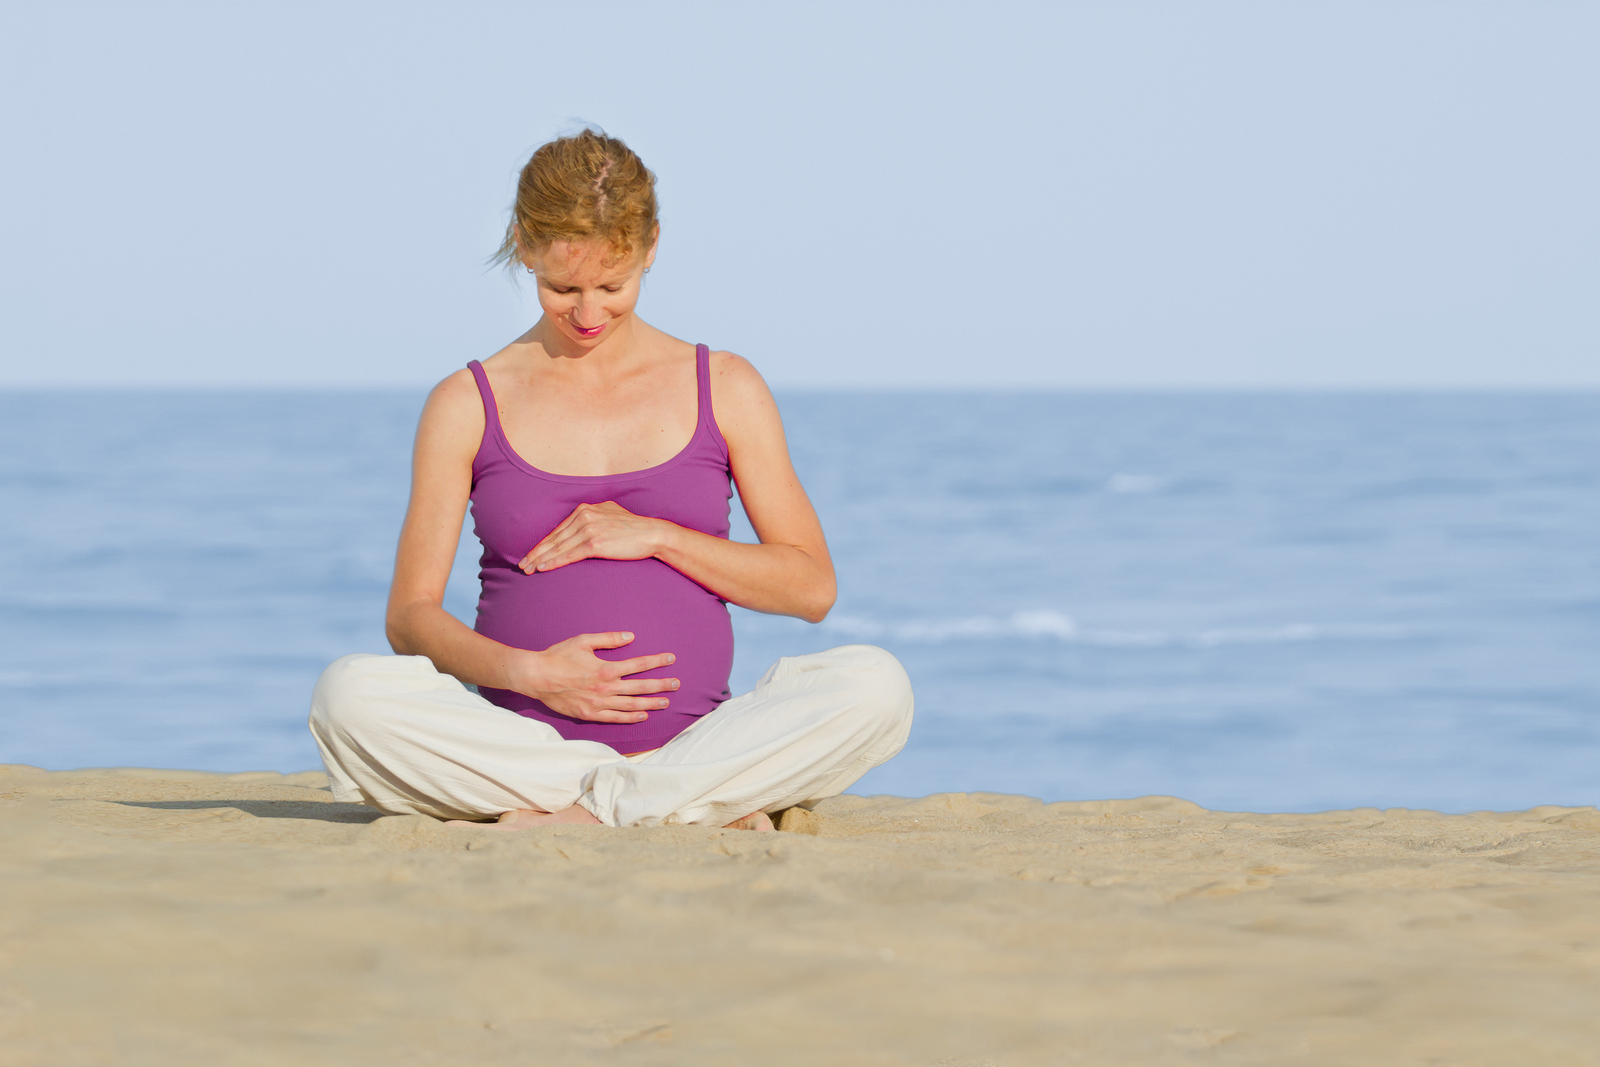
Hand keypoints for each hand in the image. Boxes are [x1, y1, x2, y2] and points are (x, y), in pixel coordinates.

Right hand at [510, 631, 678, 723]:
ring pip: (631, 705)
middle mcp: (606, 688)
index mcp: (606, 669)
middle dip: (661, 685)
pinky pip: (616, 718)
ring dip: (651, 703)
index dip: (657, 661)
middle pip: (640, 687)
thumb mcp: (584, 640)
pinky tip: (643, 715)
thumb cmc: (559, 656)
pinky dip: (631, 717)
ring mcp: (599, 704)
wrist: (536, 677)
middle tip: (677, 683)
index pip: (639, 664)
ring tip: (666, 702)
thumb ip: (609, 639)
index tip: (671, 659)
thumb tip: (631, 636)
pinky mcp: (590, 714)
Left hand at [520, 501, 672, 573]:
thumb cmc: (633, 528)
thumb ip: (593, 517)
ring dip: (540, 559)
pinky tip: (542, 568)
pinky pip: (569, 555)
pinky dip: (553, 562)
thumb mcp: (609, 514)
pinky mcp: (595, 543)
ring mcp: (589, 529)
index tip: (531, 554)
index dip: (542, 544)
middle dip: (536, 553)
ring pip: (558, 547)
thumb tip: (581, 524)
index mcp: (585, 509)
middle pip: (554, 538)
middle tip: (521, 565)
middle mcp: (584, 516)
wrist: (652, 533)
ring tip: (528, 569)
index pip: (558, 530)